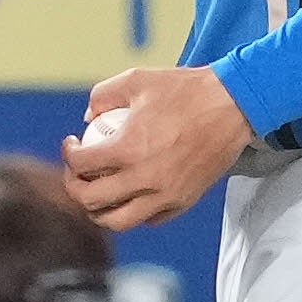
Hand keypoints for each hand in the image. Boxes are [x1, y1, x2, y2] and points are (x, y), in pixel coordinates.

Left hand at [61, 66, 253, 227]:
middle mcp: (145, 178)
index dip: (68, 155)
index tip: (73, 144)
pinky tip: (130, 193)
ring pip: (118, 222)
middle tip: (78, 172)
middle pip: (91, 201)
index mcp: (129, 149)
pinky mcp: (183, 201)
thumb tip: (88, 118)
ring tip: (98, 192)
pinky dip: (133, 211)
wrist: (233, 106)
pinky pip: (148, 219)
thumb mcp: (136, 80)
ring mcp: (165, 195)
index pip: (80, 165)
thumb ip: (102, 95)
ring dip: (100, 210)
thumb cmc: (186, 90)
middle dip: (75, 186)